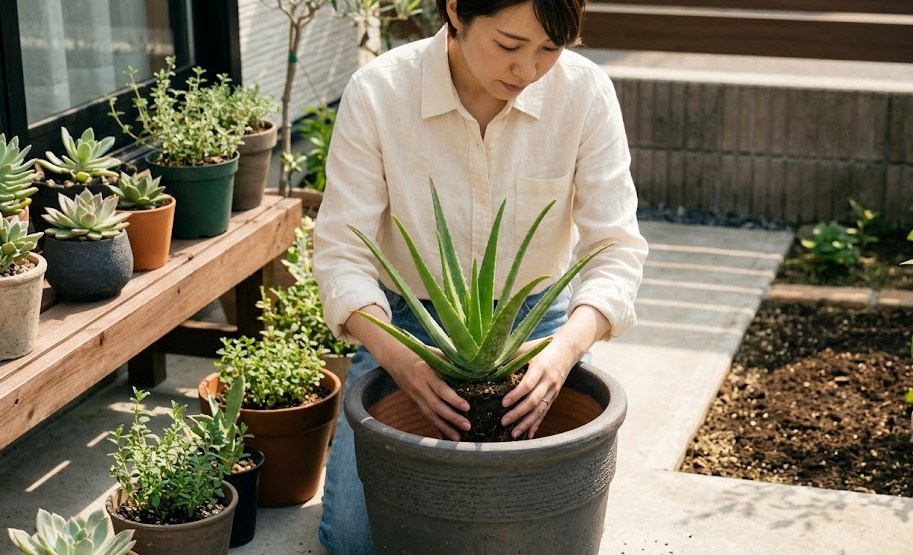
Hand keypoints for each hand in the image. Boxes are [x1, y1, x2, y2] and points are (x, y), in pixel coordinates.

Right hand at [382, 347, 470, 440]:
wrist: (394, 359)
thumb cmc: (418, 353)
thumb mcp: (434, 353)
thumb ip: (449, 362)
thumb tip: (471, 369)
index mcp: (425, 373)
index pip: (441, 389)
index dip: (453, 399)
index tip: (466, 407)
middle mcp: (419, 387)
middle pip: (436, 406)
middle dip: (452, 418)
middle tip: (467, 426)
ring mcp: (415, 397)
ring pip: (430, 415)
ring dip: (444, 427)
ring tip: (457, 437)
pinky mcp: (414, 403)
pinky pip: (425, 416)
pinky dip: (435, 427)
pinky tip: (443, 436)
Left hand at [500, 305, 611, 438]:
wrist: (568, 349)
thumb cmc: (543, 347)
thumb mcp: (528, 347)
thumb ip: (511, 355)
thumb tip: (490, 362)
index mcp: (540, 367)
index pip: (528, 384)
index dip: (516, 395)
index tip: (503, 403)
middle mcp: (548, 381)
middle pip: (534, 401)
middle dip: (518, 413)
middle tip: (503, 422)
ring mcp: (553, 390)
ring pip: (540, 410)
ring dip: (527, 423)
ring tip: (514, 433)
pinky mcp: (554, 396)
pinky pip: (545, 412)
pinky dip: (537, 424)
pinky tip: (529, 435)